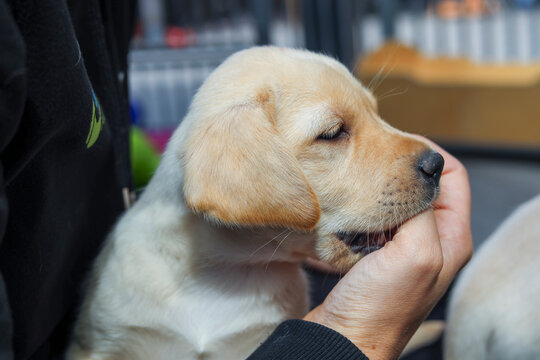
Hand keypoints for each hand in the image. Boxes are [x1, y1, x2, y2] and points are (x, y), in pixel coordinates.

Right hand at [304, 139, 472, 359]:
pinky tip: (348, 210)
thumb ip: (424, 209)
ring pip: (395, 202)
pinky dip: (364, 209)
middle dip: (400, 172)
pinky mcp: (376, 255)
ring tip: (358, 184)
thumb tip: (419, 174)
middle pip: (422, 188)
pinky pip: (374, 219)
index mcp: (451, 238)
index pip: (454, 177)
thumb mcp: (416, 252)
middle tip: (373, 162)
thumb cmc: (380, 306)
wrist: (343, 338)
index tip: (398, 149)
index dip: (429, 158)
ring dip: (379, 191)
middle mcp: (431, 241)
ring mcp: (402, 249)